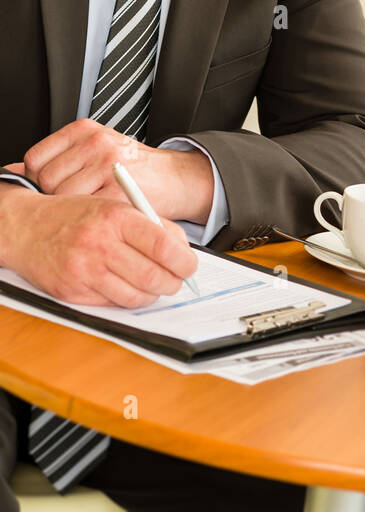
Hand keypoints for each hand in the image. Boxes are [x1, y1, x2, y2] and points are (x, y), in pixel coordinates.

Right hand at [0, 187, 196, 306]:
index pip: (163, 245)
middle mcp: (99, 244)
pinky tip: (125, 285)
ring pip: (135, 297)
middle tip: (175, 280)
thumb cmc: (77, 215)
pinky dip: (126, 299)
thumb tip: (183, 251)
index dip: (184, 261)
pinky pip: (112, 304)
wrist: (28, 227)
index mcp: (115, 217)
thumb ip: (151, 225)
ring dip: (152, 295)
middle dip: (172, 283)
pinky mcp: (72, 292)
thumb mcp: (115, 207)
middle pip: (153, 277)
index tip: (190, 265)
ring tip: (152, 284)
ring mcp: (84, 271)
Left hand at [7, 119, 212, 223]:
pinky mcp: (119, 191)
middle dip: (55, 196)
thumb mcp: (94, 151)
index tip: (52, 187)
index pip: (36, 158)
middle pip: (47, 179)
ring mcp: (108, 166)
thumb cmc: (132, 168)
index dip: (39, 178)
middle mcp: (95, 143)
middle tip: (73, 200)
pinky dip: (90, 219)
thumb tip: (13, 172)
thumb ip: (58, 158)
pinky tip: (99, 216)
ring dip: (72, 210)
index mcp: (84, 130)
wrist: (174, 178)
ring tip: (88, 208)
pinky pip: (86, 211)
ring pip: (63, 197)